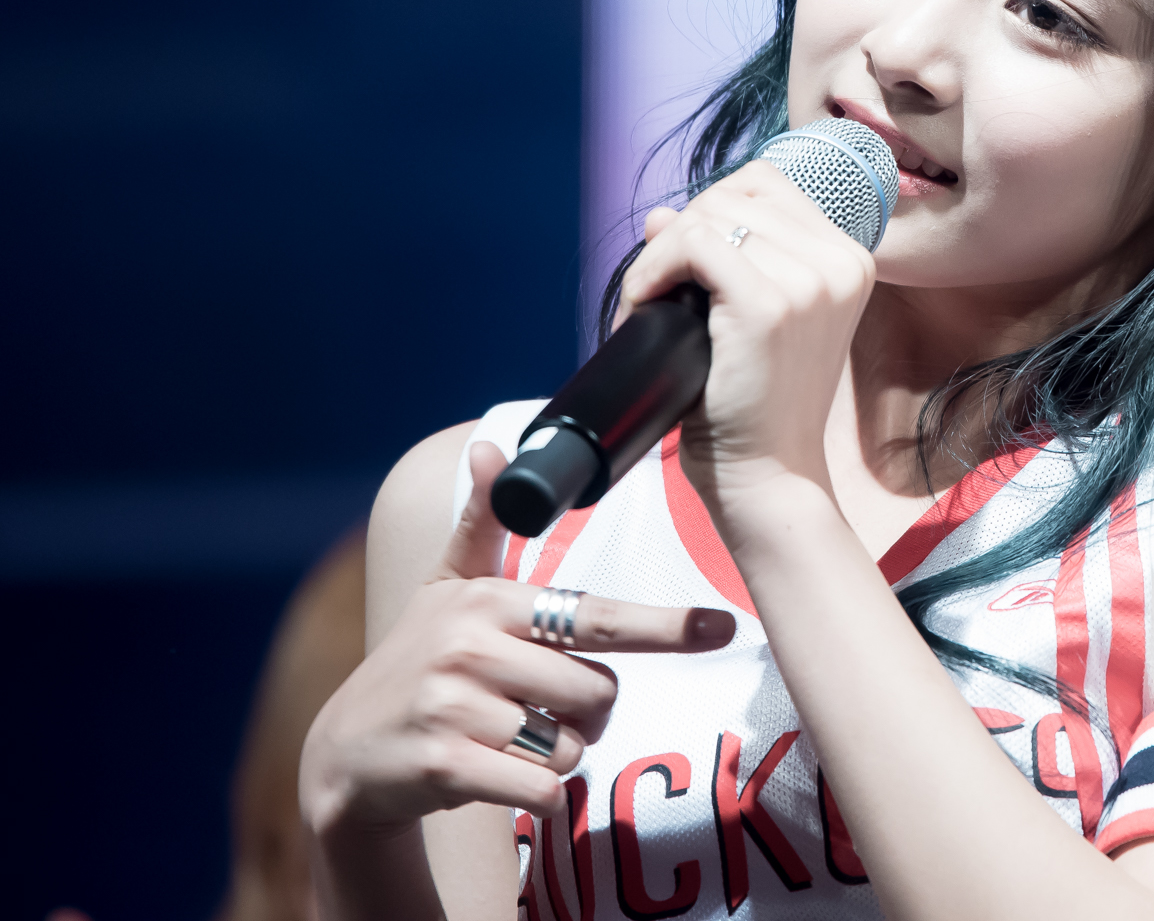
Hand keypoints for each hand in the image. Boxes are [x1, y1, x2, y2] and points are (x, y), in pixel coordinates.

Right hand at [300, 442, 734, 832]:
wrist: (345, 754)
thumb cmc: (416, 662)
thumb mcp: (446, 590)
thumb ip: (482, 524)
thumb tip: (491, 447)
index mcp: (489, 602)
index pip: (596, 616)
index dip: (664, 625)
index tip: (721, 626)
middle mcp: (471, 647)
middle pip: (598, 693)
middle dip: (584, 713)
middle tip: (534, 709)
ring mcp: (455, 707)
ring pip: (572, 746)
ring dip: (554, 754)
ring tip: (503, 739)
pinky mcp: (445, 765)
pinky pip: (544, 789)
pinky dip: (538, 793)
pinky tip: (494, 776)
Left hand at [616, 160, 874, 500]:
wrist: (768, 475)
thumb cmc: (757, 405)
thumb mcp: (751, 317)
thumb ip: (720, 256)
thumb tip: (660, 213)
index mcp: (849, 260)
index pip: (767, 184)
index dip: (713, 210)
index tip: (687, 262)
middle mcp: (840, 263)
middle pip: (733, 194)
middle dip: (680, 235)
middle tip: (657, 292)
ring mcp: (810, 281)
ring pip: (708, 216)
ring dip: (659, 256)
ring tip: (648, 305)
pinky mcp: (769, 304)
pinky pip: (693, 244)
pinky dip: (652, 270)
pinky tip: (643, 306)